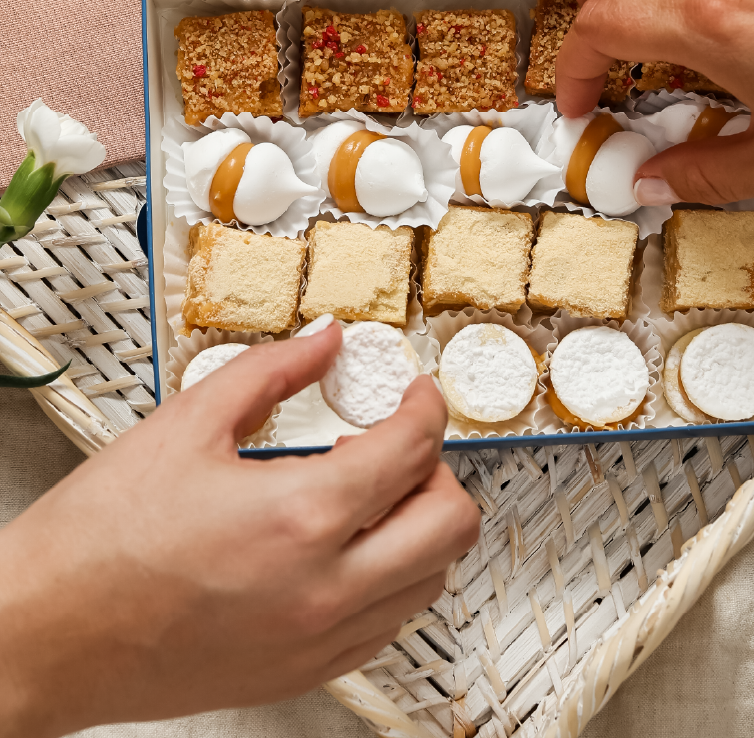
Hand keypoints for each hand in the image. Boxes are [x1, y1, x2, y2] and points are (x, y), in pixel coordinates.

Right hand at [0, 321, 480, 737]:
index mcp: (301, 516)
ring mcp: (320, 640)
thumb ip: (271, 371)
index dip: (426, 406)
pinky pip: (389, 624)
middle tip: (400, 445)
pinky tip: (348, 549)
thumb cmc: (96, 545)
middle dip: (439, 468)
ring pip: (430, 577)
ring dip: (419, 524)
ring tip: (368, 495)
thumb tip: (324, 342)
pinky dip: (392, 577)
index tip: (416, 395)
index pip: (414, 449)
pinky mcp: (305, 673)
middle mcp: (325, 587)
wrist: (42, 639)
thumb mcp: (186, 424)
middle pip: (450, 522)